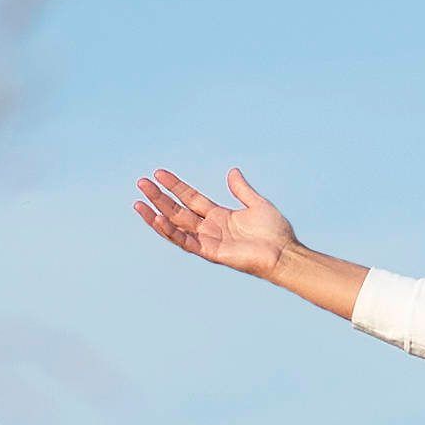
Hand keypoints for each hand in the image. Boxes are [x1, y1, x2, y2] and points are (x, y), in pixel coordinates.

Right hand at [134, 167, 298, 276]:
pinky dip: (171, 232)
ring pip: (175, 227)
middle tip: (141, 182)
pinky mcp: (210, 253)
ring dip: (156, 215)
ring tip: (139, 202)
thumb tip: (232, 171)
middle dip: (159, 198)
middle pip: (178, 210)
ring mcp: (208, 241)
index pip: (190, 198)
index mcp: (218, 216)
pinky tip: (158, 219)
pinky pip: (185, 242)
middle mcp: (209, 229)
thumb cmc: (275, 232)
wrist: (285, 253)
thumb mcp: (257, 204)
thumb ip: (242, 189)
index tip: (159, 173)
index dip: (175, 186)